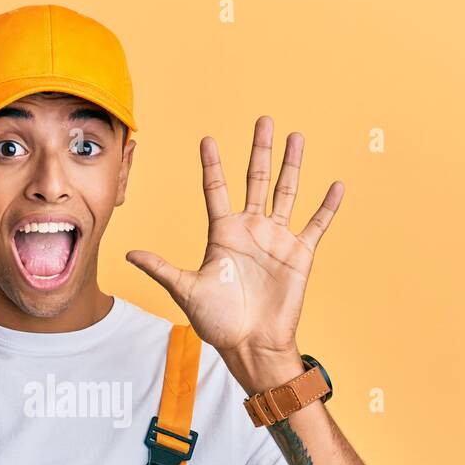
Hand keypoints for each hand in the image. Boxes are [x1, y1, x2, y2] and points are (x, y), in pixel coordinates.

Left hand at [126, 116, 342, 386]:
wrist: (250, 344)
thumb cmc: (217, 322)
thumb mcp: (186, 291)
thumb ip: (161, 268)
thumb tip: (128, 254)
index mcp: (222, 234)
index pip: (216, 189)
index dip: (213, 165)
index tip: (208, 139)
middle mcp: (250, 230)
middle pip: (256, 180)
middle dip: (259, 150)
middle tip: (263, 119)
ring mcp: (276, 239)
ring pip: (286, 192)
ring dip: (292, 165)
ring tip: (296, 136)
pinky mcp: (299, 254)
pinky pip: (316, 224)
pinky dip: (328, 206)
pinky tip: (336, 185)